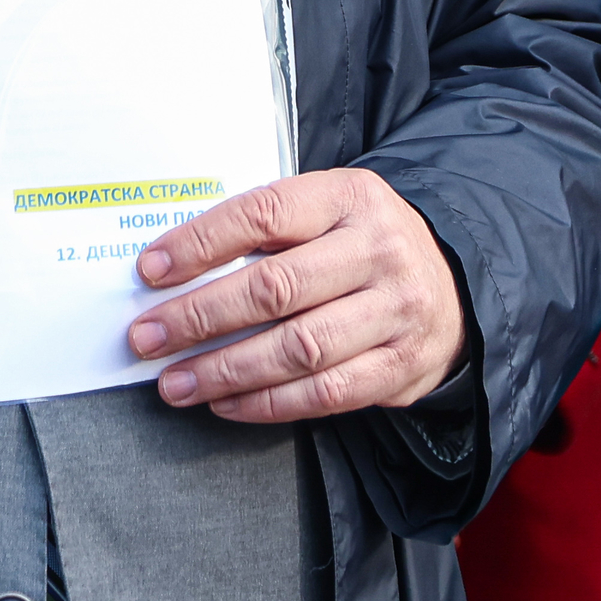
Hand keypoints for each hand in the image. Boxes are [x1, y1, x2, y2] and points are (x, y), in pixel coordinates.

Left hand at [127, 168, 467, 421]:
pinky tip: (225, 403)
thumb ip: (269, 230)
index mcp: (351, 197)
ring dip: (225, 370)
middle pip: (274, 288)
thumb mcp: (330, 210)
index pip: (265, 213)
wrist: (453, 286)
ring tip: (175, 382)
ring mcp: (395, 310)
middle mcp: (378, 250)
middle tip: (147, 338)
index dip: (202, 243)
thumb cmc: (363, 246)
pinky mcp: (401, 365)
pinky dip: (266, 403)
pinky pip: (324, 394)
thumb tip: (173, 267)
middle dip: (198, 316)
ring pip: (297, 348)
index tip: (151, 270)